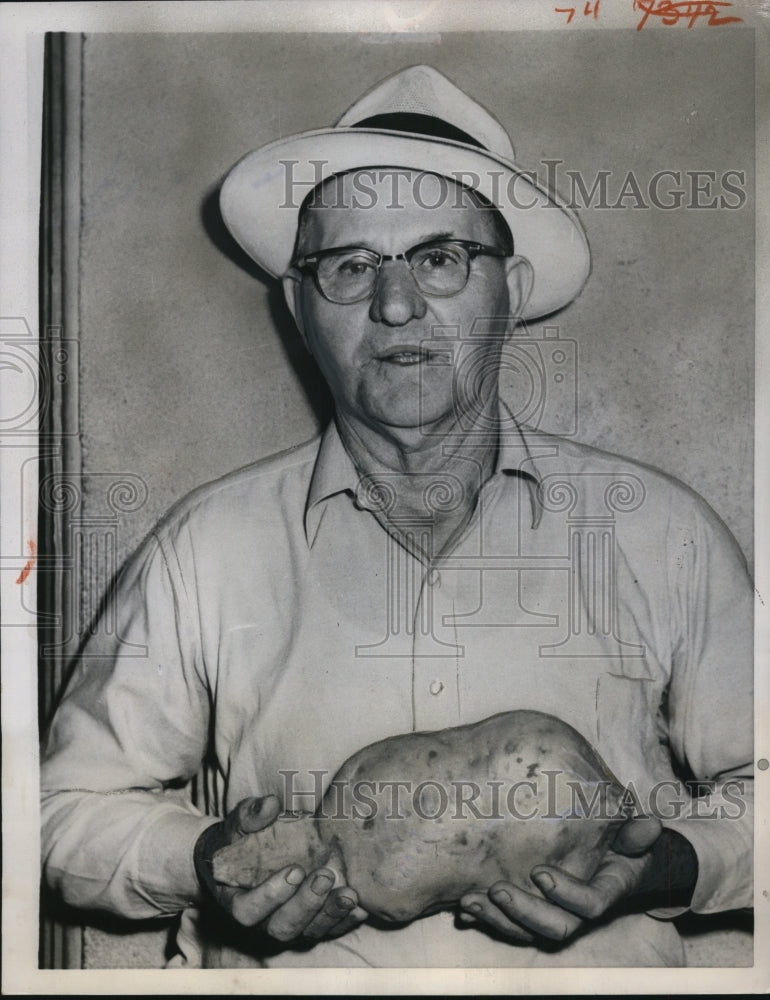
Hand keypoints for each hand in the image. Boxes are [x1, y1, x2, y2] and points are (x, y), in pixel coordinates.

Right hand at [194, 795, 366, 942]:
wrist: (253, 850)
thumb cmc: (243, 837)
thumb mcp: (240, 822)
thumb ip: (250, 815)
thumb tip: (271, 805)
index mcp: (237, 900)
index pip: (247, 912)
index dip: (269, 897)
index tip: (294, 870)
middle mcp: (262, 920)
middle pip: (282, 928)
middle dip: (306, 904)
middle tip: (325, 875)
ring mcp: (289, 924)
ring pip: (309, 932)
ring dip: (330, 914)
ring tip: (350, 894)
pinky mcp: (312, 922)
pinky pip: (330, 930)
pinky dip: (345, 921)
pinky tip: (360, 907)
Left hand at [459, 815, 684, 944]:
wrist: (615, 861)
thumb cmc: (622, 843)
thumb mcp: (633, 835)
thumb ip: (637, 833)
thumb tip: (652, 825)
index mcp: (604, 892)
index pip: (590, 905)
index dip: (565, 893)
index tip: (540, 871)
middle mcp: (577, 911)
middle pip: (553, 927)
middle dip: (523, 912)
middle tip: (496, 890)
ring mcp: (553, 913)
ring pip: (526, 930)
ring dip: (496, 919)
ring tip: (469, 900)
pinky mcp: (531, 910)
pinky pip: (508, 923)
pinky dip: (483, 918)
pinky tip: (460, 909)